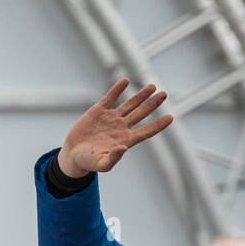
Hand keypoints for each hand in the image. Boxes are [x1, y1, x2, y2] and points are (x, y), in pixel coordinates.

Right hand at [56, 77, 173, 177]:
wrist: (73, 154)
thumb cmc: (89, 162)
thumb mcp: (101, 164)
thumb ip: (113, 158)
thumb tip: (123, 147)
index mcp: (125, 140)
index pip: (146, 131)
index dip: (158, 125)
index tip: (170, 117)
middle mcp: (121, 127)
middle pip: (141, 113)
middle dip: (153, 104)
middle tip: (164, 94)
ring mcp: (111, 118)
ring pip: (130, 104)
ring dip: (141, 95)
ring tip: (152, 86)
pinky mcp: (99, 111)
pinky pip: (110, 97)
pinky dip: (118, 89)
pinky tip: (126, 81)